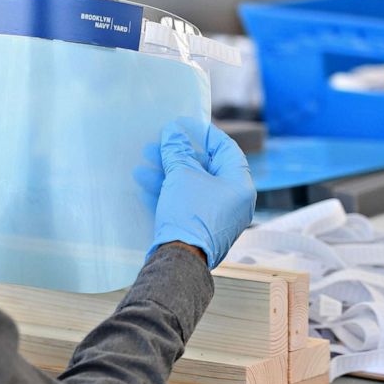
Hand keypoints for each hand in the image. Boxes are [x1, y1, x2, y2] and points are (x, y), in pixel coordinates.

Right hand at [149, 120, 255, 268]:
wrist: (179, 260)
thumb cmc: (189, 213)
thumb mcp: (181, 175)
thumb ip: (177, 151)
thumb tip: (173, 132)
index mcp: (240, 185)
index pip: (226, 149)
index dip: (204, 133)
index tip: (184, 124)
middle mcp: (234, 201)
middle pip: (206, 168)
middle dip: (179, 154)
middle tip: (160, 142)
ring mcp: (217, 217)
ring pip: (192, 186)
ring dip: (167, 172)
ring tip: (143, 161)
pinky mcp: (200, 229)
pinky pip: (186, 203)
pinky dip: (168, 192)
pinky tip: (144, 184)